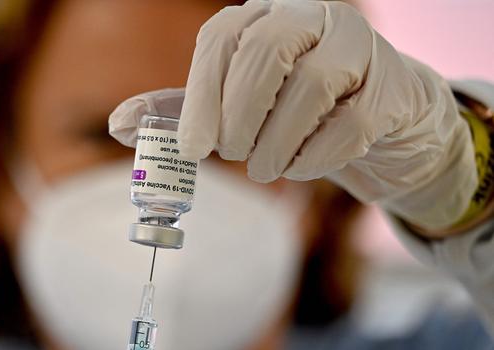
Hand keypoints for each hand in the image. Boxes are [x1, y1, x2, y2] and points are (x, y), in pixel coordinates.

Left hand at [110, 0, 476, 230]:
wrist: (373, 118)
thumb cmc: (292, 108)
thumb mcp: (233, 104)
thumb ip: (182, 110)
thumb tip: (119, 123)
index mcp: (263, 18)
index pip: (221, 38)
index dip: (200, 95)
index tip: (192, 148)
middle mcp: (311, 18)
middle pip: (266, 51)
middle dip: (239, 115)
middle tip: (234, 155)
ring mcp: (358, 47)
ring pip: (312, 85)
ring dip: (277, 143)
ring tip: (265, 170)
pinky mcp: (391, 88)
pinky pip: (352, 122)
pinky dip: (317, 156)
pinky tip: (302, 167)